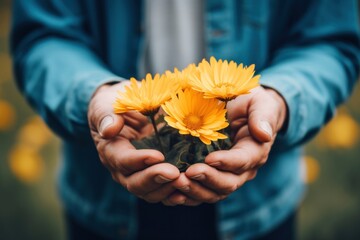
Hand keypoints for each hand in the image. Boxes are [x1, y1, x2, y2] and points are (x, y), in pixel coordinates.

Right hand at [88, 82, 180, 202]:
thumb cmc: (116, 105)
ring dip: (167, 189)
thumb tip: (108, 130)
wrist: (128, 110)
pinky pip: (164, 192)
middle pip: (136, 183)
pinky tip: (188, 190)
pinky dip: (175, 193)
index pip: (123, 161)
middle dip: (155, 179)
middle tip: (174, 173)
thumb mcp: (107, 104)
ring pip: (151, 192)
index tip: (158, 155)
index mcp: (111, 151)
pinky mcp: (156, 177)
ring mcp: (140, 176)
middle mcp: (123, 170)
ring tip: (184, 180)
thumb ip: (107, 116)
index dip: (139, 160)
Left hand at [167, 87, 286, 204]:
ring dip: (194, 190)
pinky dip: (187, 195)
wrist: (241, 111)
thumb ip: (262, 116)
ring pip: (213, 193)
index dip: (227, 162)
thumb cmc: (251, 104)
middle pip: (228, 183)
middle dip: (208, 179)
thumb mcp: (260, 103)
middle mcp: (242, 169)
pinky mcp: (210, 177)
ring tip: (176, 182)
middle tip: (188, 173)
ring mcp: (226, 176)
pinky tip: (172, 194)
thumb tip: (263, 134)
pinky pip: (200, 192)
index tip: (210, 158)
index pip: (243, 161)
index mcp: (255, 151)